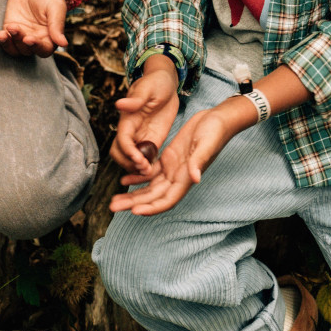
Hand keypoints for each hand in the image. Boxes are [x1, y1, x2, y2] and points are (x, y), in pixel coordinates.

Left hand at [0, 0, 66, 57]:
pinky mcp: (10, 29)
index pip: (44, 50)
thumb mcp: (55, 7)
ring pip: (13, 49)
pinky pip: (3, 40)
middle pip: (26, 50)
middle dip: (18, 41)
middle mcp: (36, 39)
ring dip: (6, 44)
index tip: (28, 38)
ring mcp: (21, 35)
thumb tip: (64, 44)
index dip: (36, 47)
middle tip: (14, 27)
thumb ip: (57, 25)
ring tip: (0, 34)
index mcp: (50, 36)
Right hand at [110, 56, 179, 177]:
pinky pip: (146, 157)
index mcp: (128, 119)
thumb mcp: (148, 88)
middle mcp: (132, 130)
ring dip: (137, 168)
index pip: (122, 139)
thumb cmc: (155, 82)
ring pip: (131, 158)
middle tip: (144, 169)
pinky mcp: (152, 140)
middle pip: (120, 153)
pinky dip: (147, 166)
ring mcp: (141, 136)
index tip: (138, 159)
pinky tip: (155, 170)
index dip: (128, 151)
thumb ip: (136, 99)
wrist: (167, 83)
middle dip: (128, 164)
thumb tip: (119, 105)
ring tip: (149, 172)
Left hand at [110, 95, 257, 214]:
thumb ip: (199, 161)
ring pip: (150, 187)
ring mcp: (173, 168)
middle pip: (153, 196)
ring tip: (114, 200)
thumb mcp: (207, 144)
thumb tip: (195, 179)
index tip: (134, 211)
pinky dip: (138, 176)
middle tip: (113, 206)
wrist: (218, 118)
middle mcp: (179, 177)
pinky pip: (151, 172)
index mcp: (187, 177)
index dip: (151, 207)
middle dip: (134, 203)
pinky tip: (125, 178)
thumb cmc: (216, 131)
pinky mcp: (169, 158)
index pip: (167, 199)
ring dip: (133, 194)